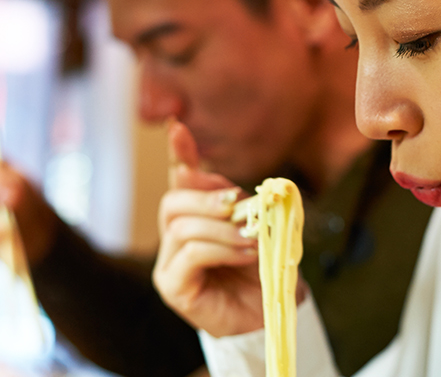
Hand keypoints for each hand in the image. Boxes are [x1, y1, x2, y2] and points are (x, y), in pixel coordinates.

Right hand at [153, 122, 265, 336]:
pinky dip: (220, 248)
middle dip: (205, 197)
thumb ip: (246, 209)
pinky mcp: (173, 286)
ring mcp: (169, 263)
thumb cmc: (264, 273)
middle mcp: (175, 239)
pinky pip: (189, 254)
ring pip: (180, 227)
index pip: (182, 180)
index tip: (178, 126)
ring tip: (250, 238)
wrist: (271, 314)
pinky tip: (244, 253)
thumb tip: (239, 192)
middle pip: (173, 201)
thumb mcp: (260, 230)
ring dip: (220, 227)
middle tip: (237, 202)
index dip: (180, 154)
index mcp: (195, 218)